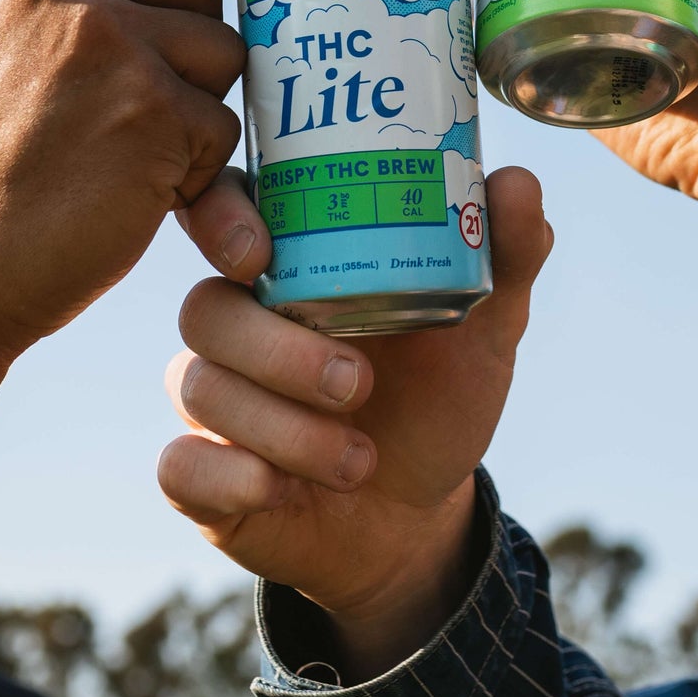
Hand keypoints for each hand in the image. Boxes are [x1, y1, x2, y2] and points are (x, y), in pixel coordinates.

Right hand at [0, 0, 242, 355]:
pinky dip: (198, 167)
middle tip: (139, 97)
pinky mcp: (149, 104)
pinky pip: (223, 122)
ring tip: (122, 145)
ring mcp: (103, 33)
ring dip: (199, 106)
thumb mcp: (0, 21)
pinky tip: (131, 186)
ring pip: (224, 48)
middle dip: (199, 37)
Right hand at [160, 166, 551, 674]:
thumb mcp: (485, 328)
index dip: (221, 220)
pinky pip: (179, 466)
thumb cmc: (436, 397)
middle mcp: (239, 325)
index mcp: (292, 270)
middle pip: (206, 308)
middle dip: (280, 352)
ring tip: (359, 461)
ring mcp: (213, 399)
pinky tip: (281, 490)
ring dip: (286, 429)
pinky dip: (231, 477)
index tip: (261, 253)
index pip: (223, 214)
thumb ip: (502, 256)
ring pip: (201, 388)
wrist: (420, 514)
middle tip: (357, 385)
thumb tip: (518, 182)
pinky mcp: (201, 474)